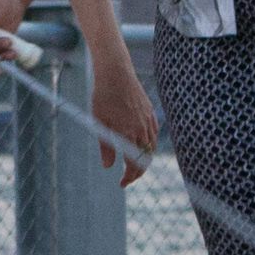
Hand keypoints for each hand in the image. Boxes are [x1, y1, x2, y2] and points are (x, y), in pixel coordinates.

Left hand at [90, 41, 161, 179]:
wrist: (116, 71)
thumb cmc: (103, 95)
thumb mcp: (99, 121)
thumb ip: (106, 145)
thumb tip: (109, 166)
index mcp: (129, 133)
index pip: (134, 164)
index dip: (129, 177)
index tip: (122, 183)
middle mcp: (142, 128)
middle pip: (146, 158)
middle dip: (137, 171)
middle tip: (127, 177)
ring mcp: (148, 120)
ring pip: (151, 147)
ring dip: (144, 158)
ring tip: (133, 163)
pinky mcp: (150, 112)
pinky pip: (154, 134)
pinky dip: (149, 144)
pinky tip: (141, 144)